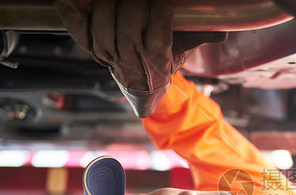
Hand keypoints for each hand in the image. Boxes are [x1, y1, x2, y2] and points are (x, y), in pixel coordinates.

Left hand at [55, 0, 226, 116]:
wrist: (141, 85)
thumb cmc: (164, 61)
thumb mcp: (185, 49)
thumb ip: (201, 36)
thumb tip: (222, 34)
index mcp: (157, 60)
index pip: (158, 33)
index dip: (160, 10)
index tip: (165, 0)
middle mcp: (131, 60)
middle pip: (127, 29)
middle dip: (132, 4)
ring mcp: (108, 55)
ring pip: (103, 29)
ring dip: (106, 5)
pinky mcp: (91, 48)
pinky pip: (78, 32)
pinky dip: (72, 14)